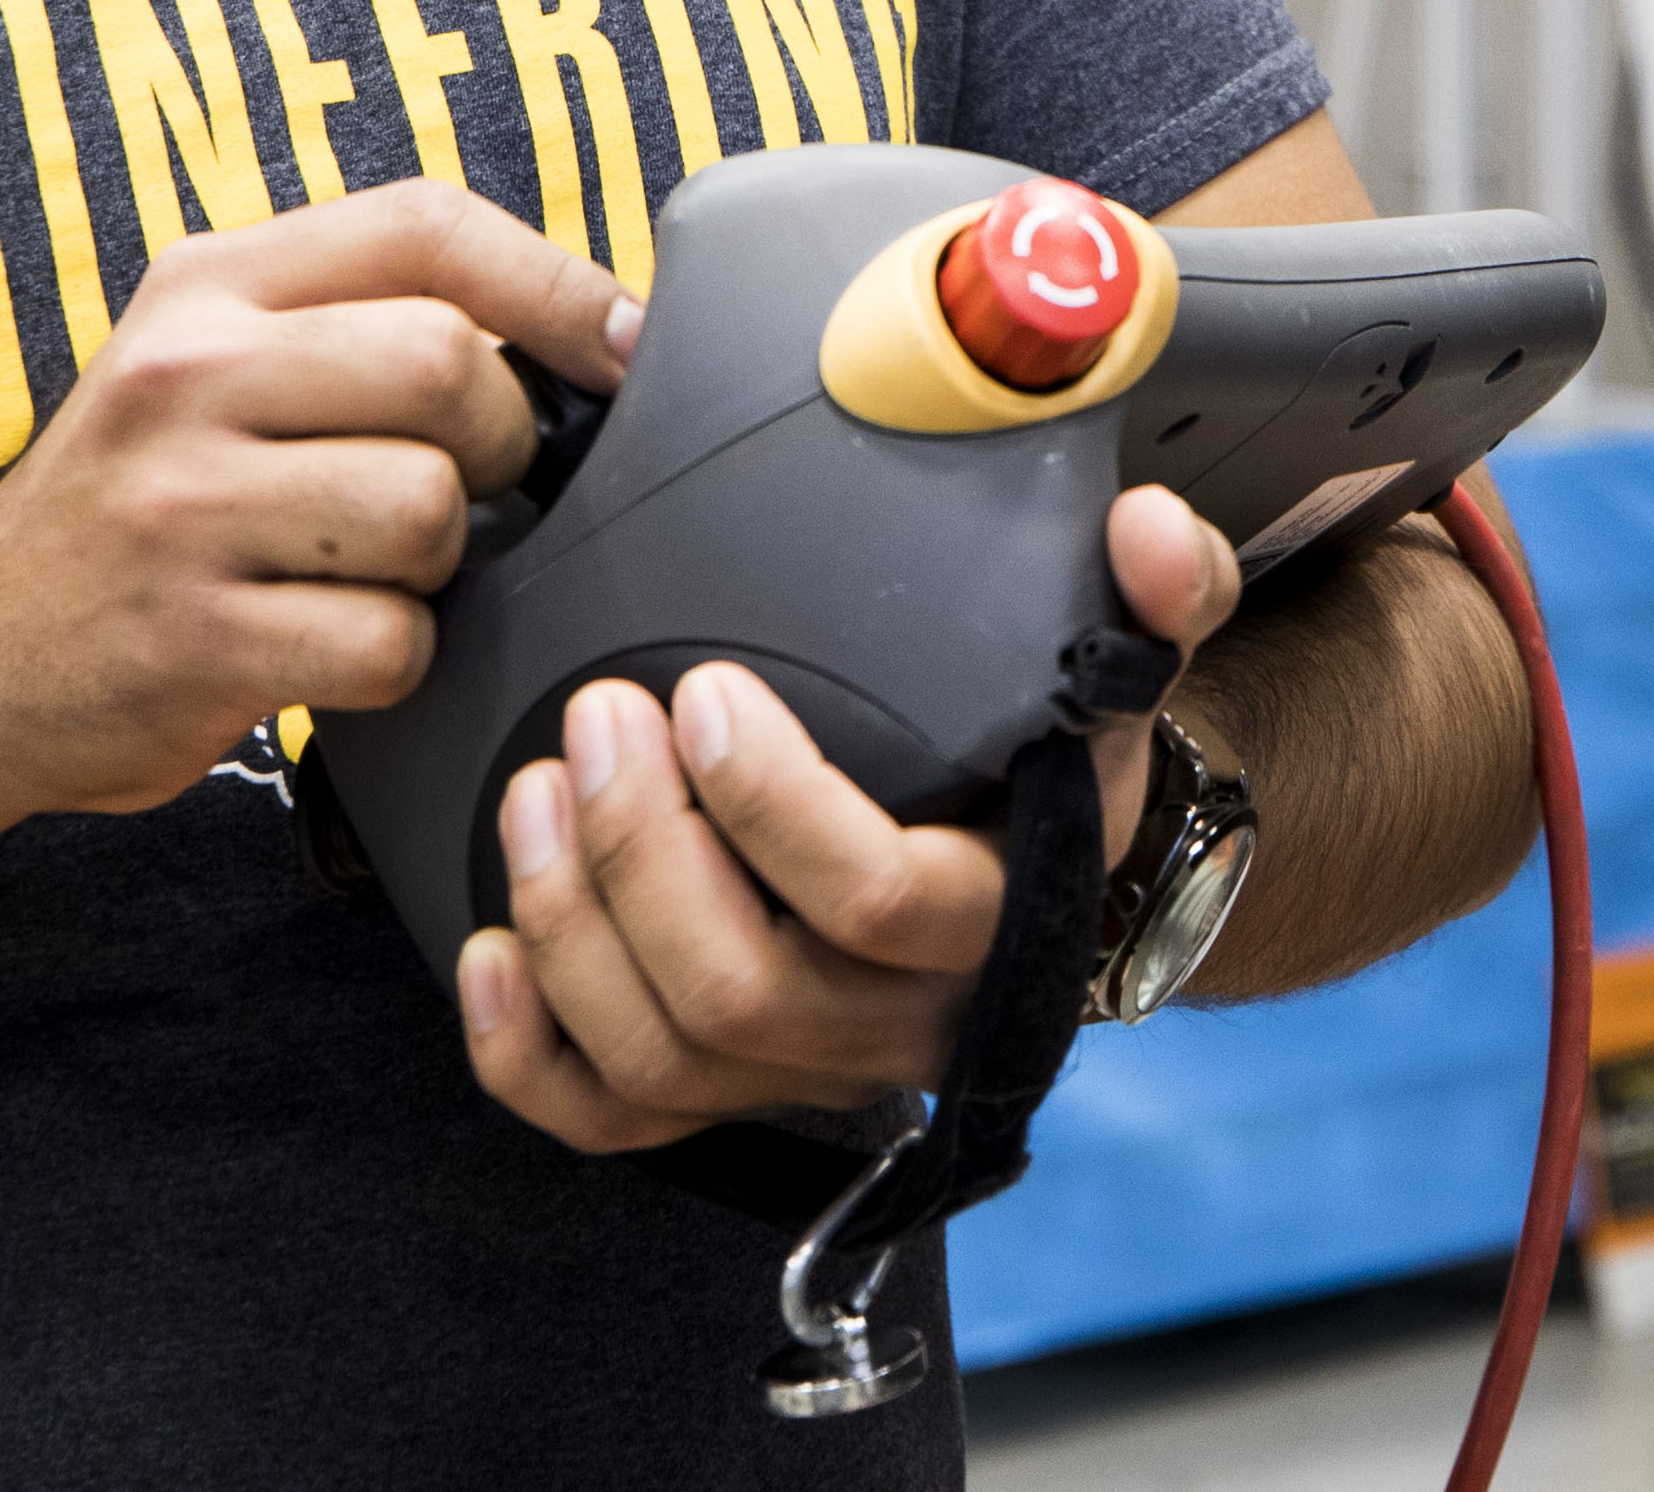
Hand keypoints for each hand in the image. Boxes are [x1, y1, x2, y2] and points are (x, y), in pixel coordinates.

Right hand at [0, 180, 639, 827]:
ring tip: (373, 573)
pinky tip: (331, 650)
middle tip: (464, 489)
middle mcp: (186, 373)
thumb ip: (356, 322)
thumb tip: (588, 331)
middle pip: (444, 365)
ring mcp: (179, 507)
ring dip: (441, 563)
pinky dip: (395, 658)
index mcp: (210, 283)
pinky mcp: (189, 639)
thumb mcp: (211, 365)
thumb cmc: (143, 506)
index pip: (426, 224)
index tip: (624, 344)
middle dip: (498, 441)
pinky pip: (386, 640)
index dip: (557, 281)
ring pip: (427, 508)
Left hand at [453, 481, 1244, 1151]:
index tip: (704, 691)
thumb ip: (1165, 592)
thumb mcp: (1135, 660)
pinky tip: (488, 946)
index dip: (771, 807)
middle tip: (597, 720)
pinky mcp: (737, 1088)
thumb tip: (1146, 533)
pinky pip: (615, 1118)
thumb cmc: (1070, 748)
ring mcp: (815, 1068)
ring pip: (665, 1055)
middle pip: (743, 989)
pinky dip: (528, 1053)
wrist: (1065, 869)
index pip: (876, 900)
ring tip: (536, 787)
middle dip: (639, 851)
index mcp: (1003, 914)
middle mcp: (909, 1021)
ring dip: (574, 923)